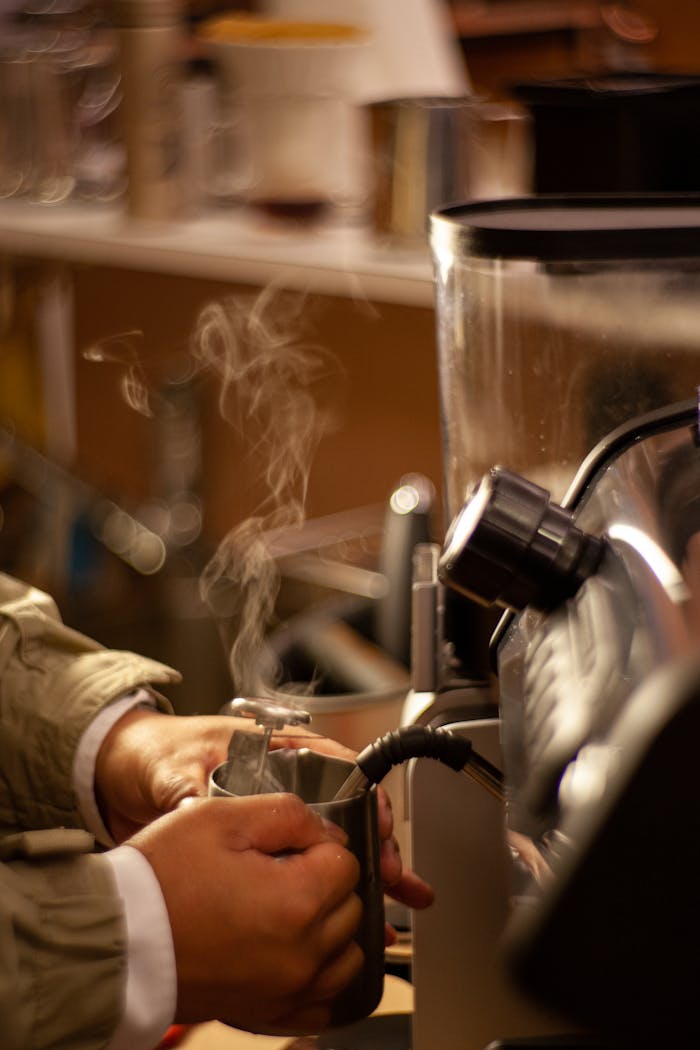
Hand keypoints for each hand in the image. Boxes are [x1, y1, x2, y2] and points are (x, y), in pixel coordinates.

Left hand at [95, 707, 432, 912]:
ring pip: (334, 844)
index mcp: (272, 749)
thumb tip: (196, 804)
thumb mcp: (173, 765)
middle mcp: (283, 782)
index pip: (334, 764)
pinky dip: (333, 891)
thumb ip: (189, 785)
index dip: (363, 793)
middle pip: (345, 809)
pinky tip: (359, 916)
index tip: (378, 821)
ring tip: (400, 898)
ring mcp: (275, 819)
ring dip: (368, 871)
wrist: (124, 775)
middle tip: (393, 873)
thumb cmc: (155, 753)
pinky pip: (306, 870)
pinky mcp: (264, 850)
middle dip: (375, 843)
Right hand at [128, 792, 362, 1034]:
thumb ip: (287, 815)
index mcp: (297, 901)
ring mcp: (286, 990)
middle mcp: (302, 954)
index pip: (346, 862)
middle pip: (350, 907)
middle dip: (324, 882)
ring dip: (330, 929)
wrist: (117, 939)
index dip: (317, 844)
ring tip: (289, 908)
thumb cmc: (161, 878)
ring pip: (346, 956)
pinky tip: (293, 953)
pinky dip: (319, 977)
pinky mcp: (267, 1013)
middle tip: (280, 870)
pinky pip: (323, 1001)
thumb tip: (325, 830)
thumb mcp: (222, 818)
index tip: (287, 845)